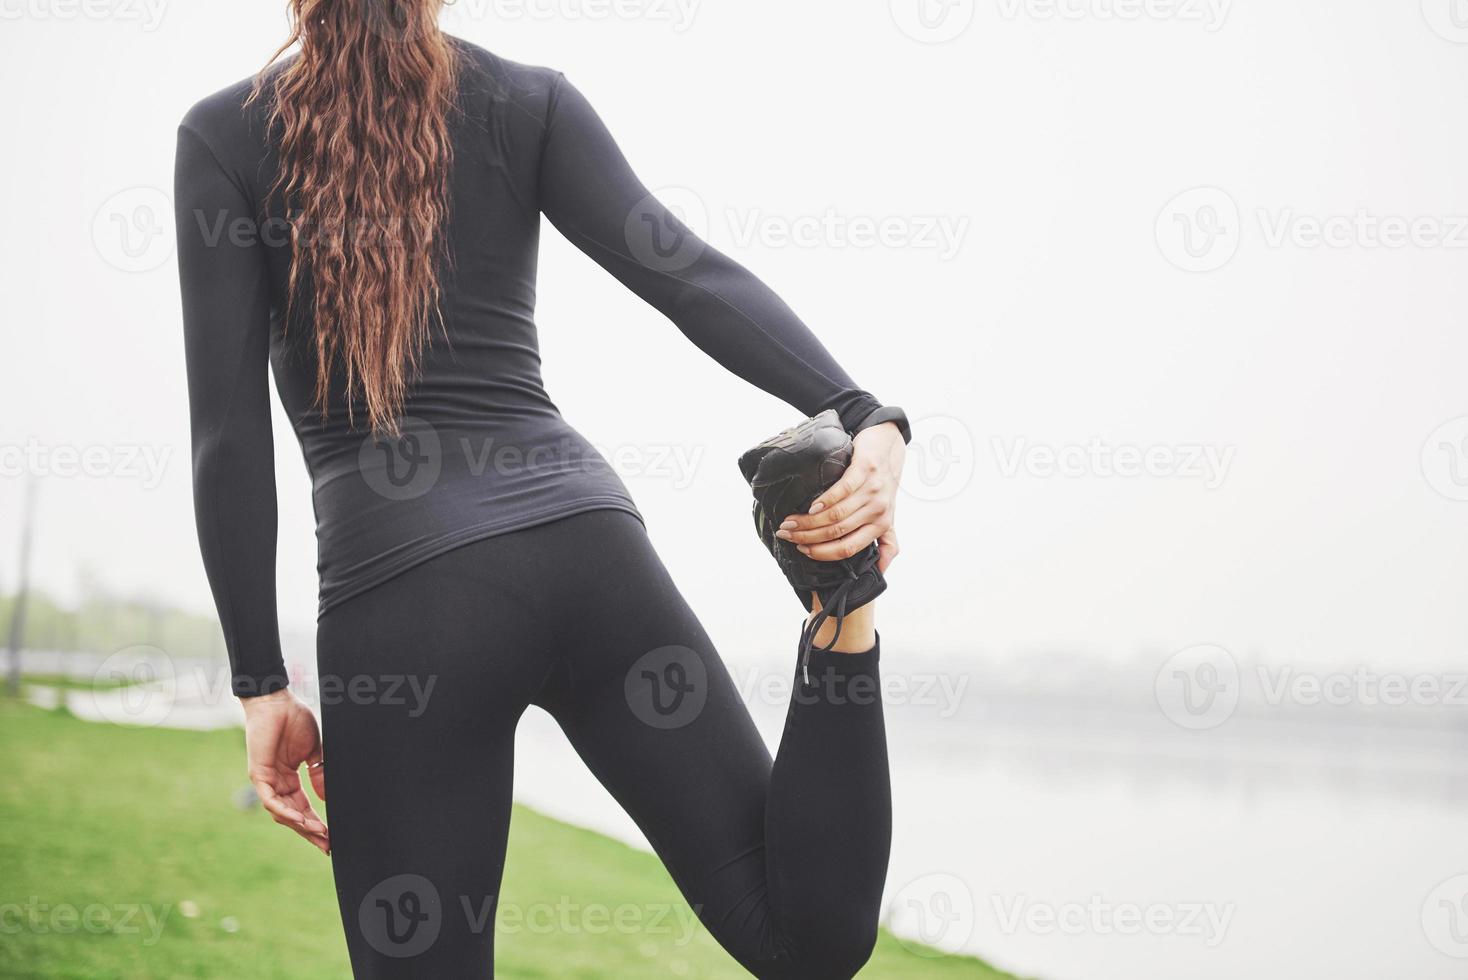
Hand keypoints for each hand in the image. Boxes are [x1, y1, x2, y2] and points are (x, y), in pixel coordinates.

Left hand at [241, 689, 329, 854]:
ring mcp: (266, 780)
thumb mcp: (314, 751)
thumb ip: (319, 774)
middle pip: (292, 815)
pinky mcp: (258, 774)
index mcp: (289, 778)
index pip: (302, 807)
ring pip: (281, 812)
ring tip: (318, 834)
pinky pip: (270, 800)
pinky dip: (285, 811)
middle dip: (310, 831)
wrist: (277, 701)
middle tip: (326, 846)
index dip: (316, 822)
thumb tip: (327, 798)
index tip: (330, 837)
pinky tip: (300, 820)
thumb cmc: (294, 719)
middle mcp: (276, 783)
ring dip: (299, 825)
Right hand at [775, 420, 904, 572]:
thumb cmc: (884, 483)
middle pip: (837, 532)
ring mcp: (872, 490)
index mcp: (881, 526)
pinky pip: (841, 490)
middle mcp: (878, 510)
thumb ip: (885, 542)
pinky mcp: (866, 469)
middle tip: (787, 535)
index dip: (822, 553)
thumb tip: (880, 572)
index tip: (802, 551)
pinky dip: (823, 501)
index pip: (848, 549)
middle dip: (807, 537)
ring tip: (789, 522)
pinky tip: (809, 506)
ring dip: (808, 521)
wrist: (890, 445)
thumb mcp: (888, 515)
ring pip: (835, 514)